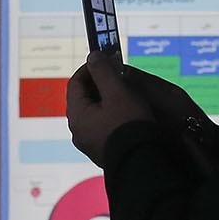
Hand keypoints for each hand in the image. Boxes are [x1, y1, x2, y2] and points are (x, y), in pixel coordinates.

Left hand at [64, 50, 155, 166]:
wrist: (143, 162)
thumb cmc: (129, 124)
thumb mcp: (117, 92)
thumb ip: (103, 71)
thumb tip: (93, 56)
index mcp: (77, 115)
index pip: (75, 83)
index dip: (89, 68)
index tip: (105, 60)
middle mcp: (78, 131)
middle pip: (83, 98)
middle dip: (99, 83)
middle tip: (117, 74)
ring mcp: (89, 143)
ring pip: (93, 113)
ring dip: (105, 99)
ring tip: (124, 93)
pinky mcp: (102, 151)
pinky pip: (101, 126)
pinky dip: (110, 115)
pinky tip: (126, 113)